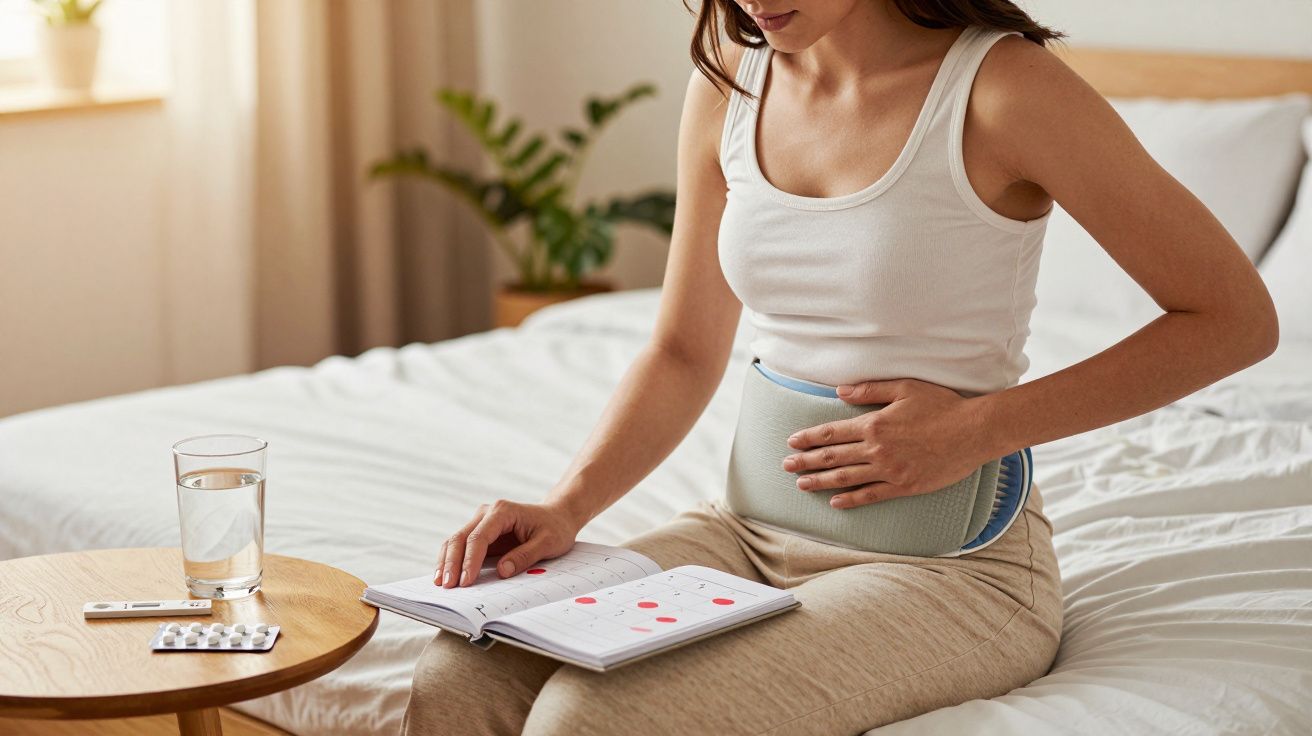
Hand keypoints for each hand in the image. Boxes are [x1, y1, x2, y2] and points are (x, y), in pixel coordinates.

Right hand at [435, 499, 582, 587]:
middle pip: (461, 537)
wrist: (557, 516)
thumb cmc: (555, 528)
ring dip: (446, 562)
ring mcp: (481, 522)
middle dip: (452, 563)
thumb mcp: (548, 543)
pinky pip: (461, 546)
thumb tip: (502, 571)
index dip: (470, 560)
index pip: (479, 537)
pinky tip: (445, 575)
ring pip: (455, 541)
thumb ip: (525, 556)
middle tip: (447, 586)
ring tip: (440, 584)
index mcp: (503, 511)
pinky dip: (451, 560)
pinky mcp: (480, 533)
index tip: (466, 581)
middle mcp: (487, 513)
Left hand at [781, 378, 993, 508]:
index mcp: (874, 424)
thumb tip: (840, 390)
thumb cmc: (942, 405)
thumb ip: (870, 389)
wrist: (974, 432)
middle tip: (786, 466)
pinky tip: (835, 502)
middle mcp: (877, 449)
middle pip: (833, 458)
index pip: (832, 433)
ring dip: (820, 482)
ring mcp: (889, 470)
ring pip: (846, 479)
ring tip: (802, 485)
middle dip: (806, 462)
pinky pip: (871, 495)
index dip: (809, 438)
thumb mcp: (904, 388)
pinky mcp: (904, 486)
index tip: (792, 442)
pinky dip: (851, 499)